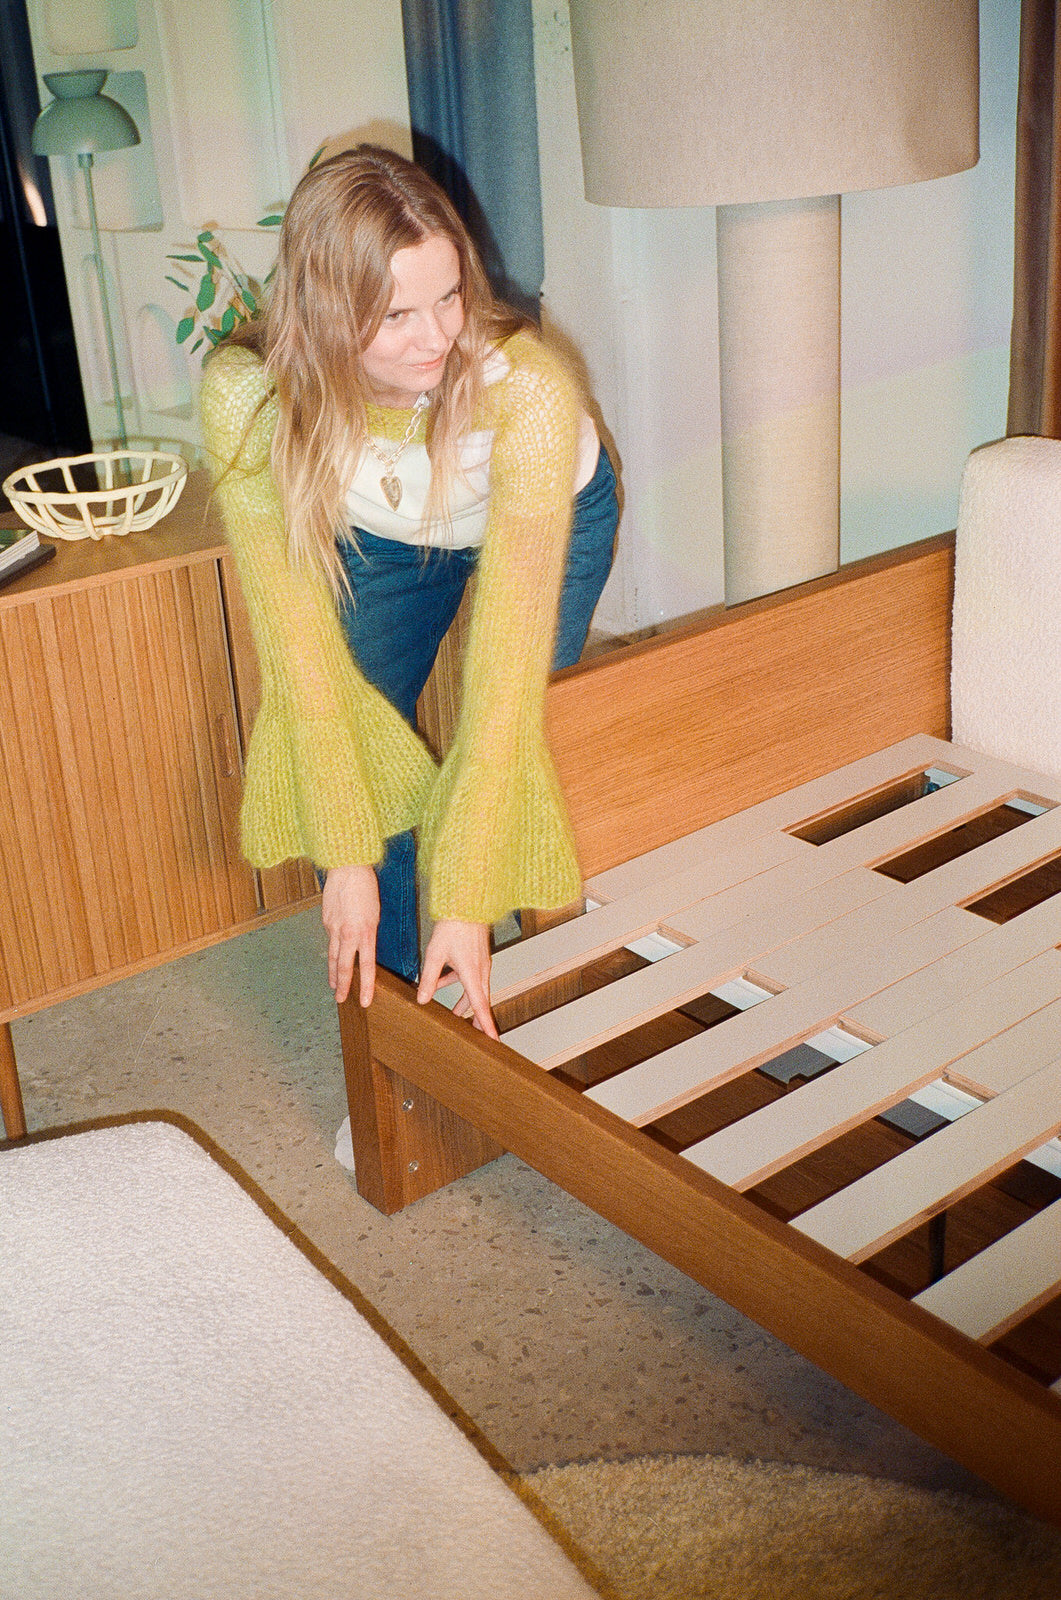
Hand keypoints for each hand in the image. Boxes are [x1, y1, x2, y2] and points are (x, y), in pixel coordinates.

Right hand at [321, 864, 378, 1005]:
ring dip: (333, 973)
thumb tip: (365, 946)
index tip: (366, 1000)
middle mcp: (347, 934)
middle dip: (343, 986)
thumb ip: (370, 933)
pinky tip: (333, 953)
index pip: (367, 967)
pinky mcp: (325, 921)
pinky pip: (330, 939)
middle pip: (344, 967)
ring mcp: (333, 928)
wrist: (347, 868)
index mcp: (365, 932)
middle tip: (341, 999)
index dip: (366, 986)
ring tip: (334, 985)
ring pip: (333, 957)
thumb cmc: (366, 887)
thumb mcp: (376, 913)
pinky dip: (332, 948)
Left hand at [417, 919, 497, 1037]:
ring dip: (464, 1002)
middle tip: (476, 1037)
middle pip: (480, 1002)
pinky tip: (440, 982)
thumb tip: (423, 999)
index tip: (493, 1040)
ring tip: (453, 1014)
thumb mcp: (435, 954)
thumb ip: (429, 979)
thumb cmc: (453, 926)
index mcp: (472, 974)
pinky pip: (469, 976)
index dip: (486, 1025)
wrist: (466, 903)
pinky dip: (458, 983)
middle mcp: (481, 971)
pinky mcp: (477, 956)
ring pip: (474, 989)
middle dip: (477, 1019)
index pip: (480, 1006)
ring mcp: (481, 963)